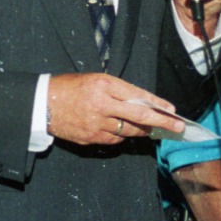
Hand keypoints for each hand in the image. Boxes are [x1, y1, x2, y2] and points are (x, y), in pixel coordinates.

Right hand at [46, 72, 180, 145]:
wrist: (43, 103)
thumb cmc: (70, 87)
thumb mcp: (95, 80)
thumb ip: (117, 91)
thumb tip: (142, 104)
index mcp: (104, 84)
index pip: (138, 96)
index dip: (157, 104)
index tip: (172, 110)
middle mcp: (102, 104)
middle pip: (139, 117)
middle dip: (161, 122)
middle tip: (178, 127)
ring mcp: (96, 123)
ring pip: (128, 131)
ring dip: (142, 131)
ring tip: (151, 130)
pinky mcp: (90, 138)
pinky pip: (114, 140)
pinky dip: (121, 136)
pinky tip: (123, 132)